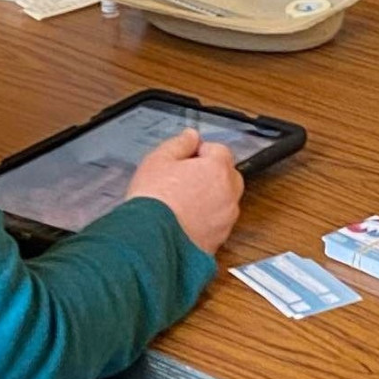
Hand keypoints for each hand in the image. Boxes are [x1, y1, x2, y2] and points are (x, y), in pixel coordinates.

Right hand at [126, 128, 244, 254]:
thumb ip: (179, 144)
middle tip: (184, 180)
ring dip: (210, 199)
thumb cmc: (153, 202)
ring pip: (224, 201)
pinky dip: (206, 221)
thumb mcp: (158, 160)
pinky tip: (184, 221)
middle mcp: (228, 194)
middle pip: (228, 175)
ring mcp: (226, 219)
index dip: (200, 152)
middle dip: (210, 175)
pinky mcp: (219, 240)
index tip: (186, 159)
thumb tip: (190, 136)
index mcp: (218, 169)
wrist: (149, 242)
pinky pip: (217, 223)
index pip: (219, 150)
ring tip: (181, 203)